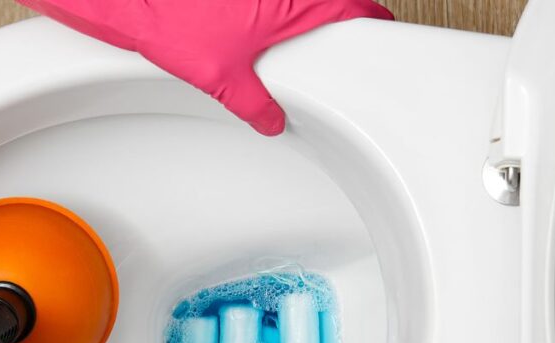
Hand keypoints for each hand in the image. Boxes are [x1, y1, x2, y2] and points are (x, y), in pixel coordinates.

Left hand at [18, 0, 392, 134]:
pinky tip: (257, 27)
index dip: (371, 21)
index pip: (355, 8)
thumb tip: (270, 119)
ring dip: (305, 12)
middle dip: (336, 18)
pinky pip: (276, 0)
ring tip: (296, 39)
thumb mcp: (223, 77)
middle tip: (340, 40)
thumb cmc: (176, 21)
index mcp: (297, 3)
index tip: (379, 31)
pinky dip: (278, 9)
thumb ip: (255, 105)